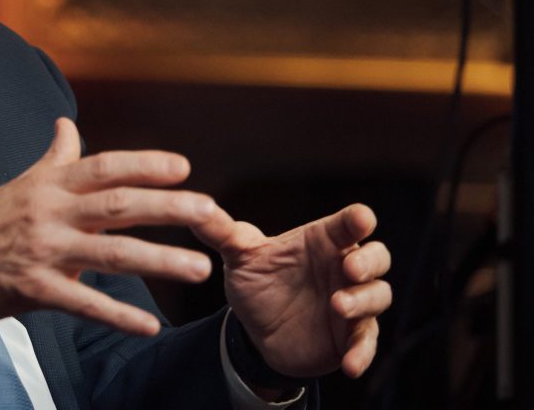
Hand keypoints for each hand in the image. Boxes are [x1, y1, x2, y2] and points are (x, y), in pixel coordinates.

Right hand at [0, 117, 218, 334]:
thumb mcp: (22, 181)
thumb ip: (54, 157)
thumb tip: (68, 124)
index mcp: (49, 186)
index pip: (104, 167)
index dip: (144, 165)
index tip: (182, 167)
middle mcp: (50, 213)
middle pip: (116, 204)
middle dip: (166, 206)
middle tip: (208, 210)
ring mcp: (43, 250)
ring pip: (109, 253)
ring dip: (157, 260)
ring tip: (197, 268)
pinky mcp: (34, 287)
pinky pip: (82, 303)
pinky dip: (117, 315)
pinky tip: (149, 324)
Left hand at [195, 203, 390, 378]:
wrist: (256, 330)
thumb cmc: (257, 281)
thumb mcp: (239, 256)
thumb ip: (222, 232)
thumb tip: (196, 208)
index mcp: (322, 241)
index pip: (348, 224)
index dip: (357, 220)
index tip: (361, 219)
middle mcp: (343, 268)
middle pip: (378, 257)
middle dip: (369, 261)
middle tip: (348, 267)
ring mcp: (353, 301)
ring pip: (378, 296)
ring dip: (363, 301)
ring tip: (337, 306)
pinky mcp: (352, 336)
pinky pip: (367, 343)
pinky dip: (362, 353)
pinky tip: (349, 365)